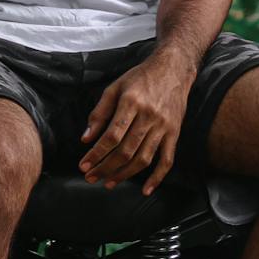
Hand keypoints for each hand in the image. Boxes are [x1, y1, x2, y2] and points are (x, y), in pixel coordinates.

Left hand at [79, 51, 195, 194]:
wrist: (173, 69)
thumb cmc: (140, 77)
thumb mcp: (115, 87)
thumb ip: (99, 113)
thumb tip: (85, 138)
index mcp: (131, 102)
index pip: (112, 136)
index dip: (96, 153)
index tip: (84, 165)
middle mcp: (149, 116)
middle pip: (125, 151)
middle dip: (105, 167)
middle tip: (91, 177)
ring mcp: (163, 126)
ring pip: (143, 158)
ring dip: (124, 174)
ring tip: (108, 182)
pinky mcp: (174, 133)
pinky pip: (167, 160)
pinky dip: (157, 178)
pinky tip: (145, 189)